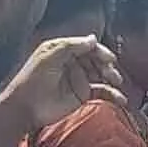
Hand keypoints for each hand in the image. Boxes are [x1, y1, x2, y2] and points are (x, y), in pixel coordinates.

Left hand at [0, 36, 124, 131]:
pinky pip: (102, 92)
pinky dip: (113, 95)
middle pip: (97, 60)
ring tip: (116, 83)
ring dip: (112, 78)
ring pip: (102, 75)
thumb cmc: (32, 81)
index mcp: (63, 51)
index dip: (100, 51)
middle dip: (107, 66)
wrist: (26, 108)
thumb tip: (93, 38)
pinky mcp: (83, 95)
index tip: (109, 59)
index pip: (87, 47)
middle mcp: (72, 63)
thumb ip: (71, 46)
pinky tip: (121, 99)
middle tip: (112, 74)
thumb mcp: (49, 57)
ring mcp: (79, 79)